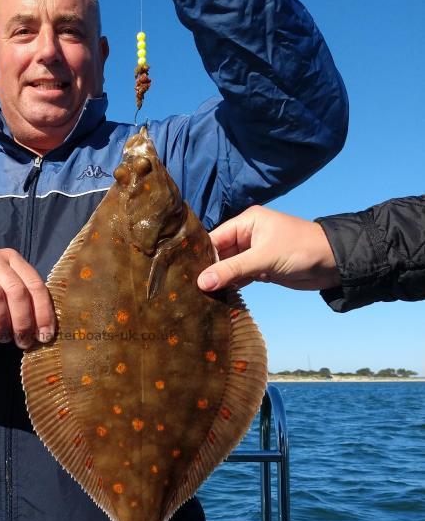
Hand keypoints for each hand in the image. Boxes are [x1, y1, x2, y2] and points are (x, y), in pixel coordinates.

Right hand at [0, 249, 55, 348]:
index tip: (44, 336)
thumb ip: (25, 304)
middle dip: (23, 321)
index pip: (35, 285)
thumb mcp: (7, 294)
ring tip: (3, 337)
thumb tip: (44, 333)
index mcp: (13, 260)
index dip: (43, 313)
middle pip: (16, 291)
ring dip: (1, 323)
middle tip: (23, 342)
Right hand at [197, 206, 341, 292]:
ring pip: (229, 268)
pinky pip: (240, 277)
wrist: (334, 263)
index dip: (201, 256)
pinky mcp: (262, 269)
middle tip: (189, 289)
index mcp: (247, 223)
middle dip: (209, 270)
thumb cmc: (301, 249)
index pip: (215, 238)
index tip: (185, 274)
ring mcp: (254, 253)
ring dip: (220, 280)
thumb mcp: (264, 258)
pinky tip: (219, 297)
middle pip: (220, 254)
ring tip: (200, 296)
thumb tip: (202, 282)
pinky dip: (232, 286)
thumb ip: (233, 270)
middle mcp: (248, 236)